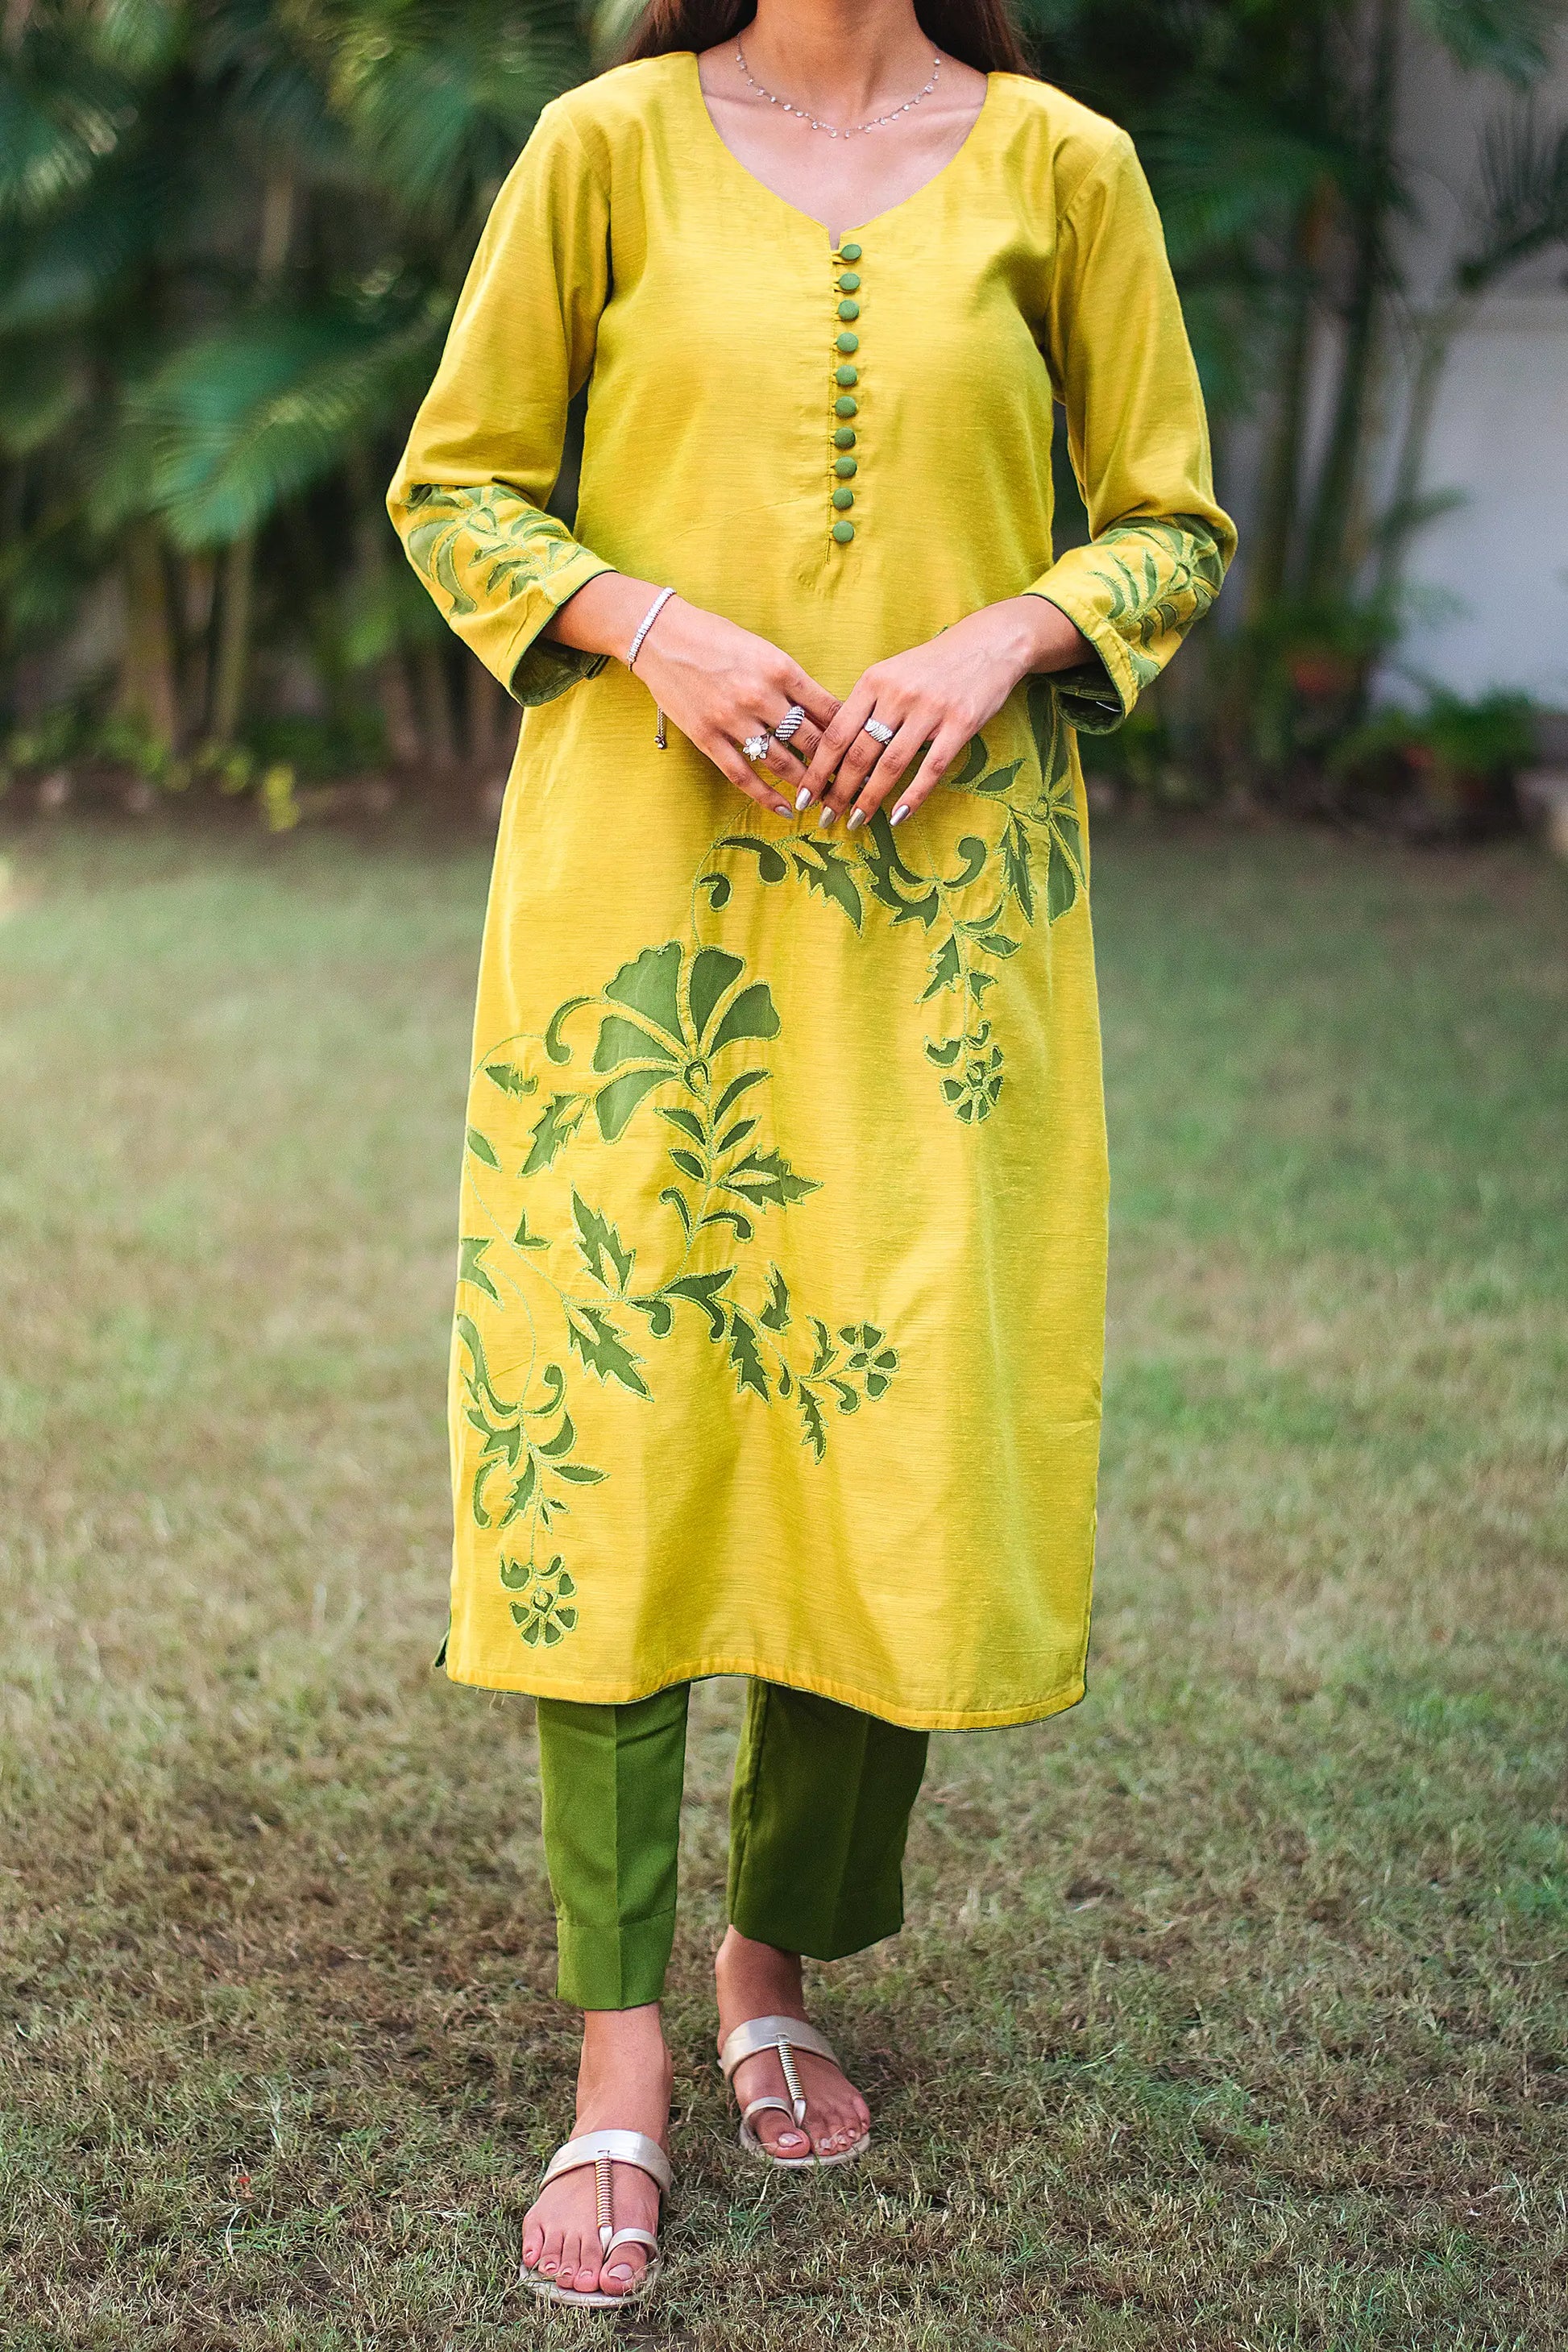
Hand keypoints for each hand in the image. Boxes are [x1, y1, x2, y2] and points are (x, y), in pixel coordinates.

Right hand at [546, 573, 838, 817]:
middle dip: (835, 767)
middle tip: (855, 786)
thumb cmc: (716, 637)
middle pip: (811, 740)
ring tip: (825, 801)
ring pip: (781, 761)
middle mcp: (760, 695)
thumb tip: (828, 712)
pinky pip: (743, 774)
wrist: (661, 635)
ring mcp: (733, 719)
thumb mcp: (763, 650)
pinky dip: (767, 796)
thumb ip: (793, 682)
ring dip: (806, 785)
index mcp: (781, 668)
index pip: (828, 709)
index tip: (867, 753)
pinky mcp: (707, 737)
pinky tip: (785, 810)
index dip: (851, 735)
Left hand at [796, 596, 1090, 829]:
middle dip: (838, 792)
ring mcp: (929, 710)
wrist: (987, 644)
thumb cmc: (932, 665)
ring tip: (855, 822)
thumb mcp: (891, 673)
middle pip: (858, 754)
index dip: (817, 769)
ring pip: (890, 765)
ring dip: (869, 799)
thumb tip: (834, 750)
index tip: (803, 795)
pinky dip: (912, 796)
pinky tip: (897, 816)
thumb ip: (865, 706)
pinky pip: (930, 768)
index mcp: (873, 681)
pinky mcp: (960, 724)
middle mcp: (897, 695)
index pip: (836, 733)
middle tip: (825, 817)